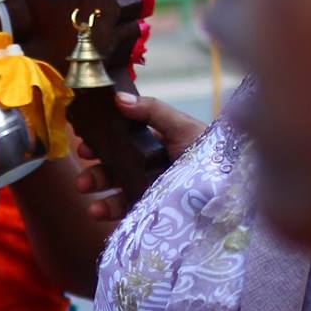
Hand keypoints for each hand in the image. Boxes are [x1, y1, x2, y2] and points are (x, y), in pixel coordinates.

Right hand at [72, 95, 207, 219]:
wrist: (228, 192)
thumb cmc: (209, 154)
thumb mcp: (182, 126)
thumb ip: (152, 111)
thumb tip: (118, 99)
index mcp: (156, 142)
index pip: (121, 139)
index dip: (101, 140)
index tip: (84, 142)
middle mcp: (150, 166)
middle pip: (114, 165)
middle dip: (94, 168)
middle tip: (82, 167)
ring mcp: (149, 189)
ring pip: (115, 189)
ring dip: (96, 188)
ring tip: (84, 190)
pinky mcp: (151, 211)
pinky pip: (125, 211)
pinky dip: (107, 211)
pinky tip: (97, 210)